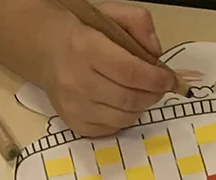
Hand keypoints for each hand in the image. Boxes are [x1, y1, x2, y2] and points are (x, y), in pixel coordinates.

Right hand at [36, 2, 177, 138]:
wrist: (45, 50)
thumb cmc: (83, 31)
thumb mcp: (110, 14)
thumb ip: (138, 22)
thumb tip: (156, 53)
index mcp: (85, 47)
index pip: (130, 71)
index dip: (156, 78)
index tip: (169, 79)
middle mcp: (76, 80)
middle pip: (129, 98)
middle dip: (152, 94)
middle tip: (159, 87)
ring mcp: (74, 106)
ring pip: (124, 117)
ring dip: (141, 107)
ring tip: (142, 93)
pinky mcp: (75, 124)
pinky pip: (112, 129)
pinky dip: (125, 118)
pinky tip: (123, 103)